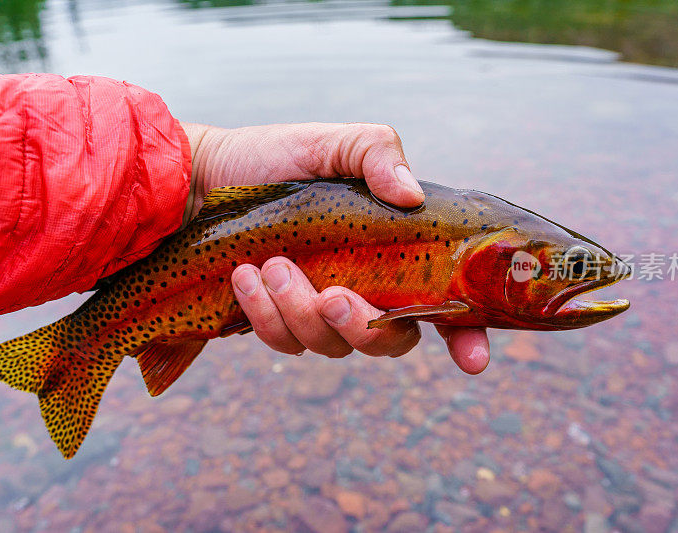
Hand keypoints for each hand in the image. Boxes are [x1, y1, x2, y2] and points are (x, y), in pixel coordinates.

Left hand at [180, 122, 489, 374]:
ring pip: (331, 346)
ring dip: (301, 311)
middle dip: (363, 328)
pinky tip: (246, 277)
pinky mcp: (279, 322)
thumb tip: (412, 195)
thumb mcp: (331, 144)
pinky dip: (266, 314)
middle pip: (390, 342)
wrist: (203, 180)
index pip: (444, 304)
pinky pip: (284, 342)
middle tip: (331, 295)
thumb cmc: (275, 158)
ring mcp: (320, 311)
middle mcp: (365, 289)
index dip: (466, 336)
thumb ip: (376, 154)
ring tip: (273, 264)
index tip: (474, 359)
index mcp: (394, 252)